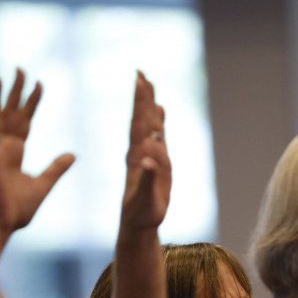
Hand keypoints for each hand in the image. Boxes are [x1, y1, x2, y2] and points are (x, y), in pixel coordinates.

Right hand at [0, 69, 74, 235]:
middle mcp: (3, 149)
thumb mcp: (44, 185)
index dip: (31, 102)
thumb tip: (72, 154)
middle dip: (15, 91)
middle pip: (10, 114)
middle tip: (20, 68)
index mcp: (15, 153)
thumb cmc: (18, 210)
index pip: (24, 121)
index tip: (38, 83)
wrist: (4, 227)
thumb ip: (56, 168)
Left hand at [119, 71, 171, 234]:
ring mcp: (148, 157)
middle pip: (142, 120)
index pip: (139, 124)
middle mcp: (141, 153)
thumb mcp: (143, 199)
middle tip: (140, 72)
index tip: (139, 81)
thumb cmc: (140, 214)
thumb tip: (149, 160)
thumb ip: (146, 179)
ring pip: (149, 126)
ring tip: (148, 83)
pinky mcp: (156, 164)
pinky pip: (158, 137)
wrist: (137, 224)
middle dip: (142, 96)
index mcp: (137, 158)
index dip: (140, 103)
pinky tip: (160, 111)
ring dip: (149, 105)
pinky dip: (159, 122)